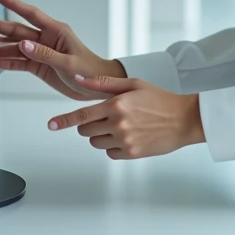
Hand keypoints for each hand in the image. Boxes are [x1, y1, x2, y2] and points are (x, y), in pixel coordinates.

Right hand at [0, 0, 126, 100]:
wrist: (96, 87)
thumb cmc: (89, 70)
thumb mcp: (68, 62)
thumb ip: (45, 54)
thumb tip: (24, 45)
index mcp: (56, 31)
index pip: (30, 13)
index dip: (13, 4)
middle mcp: (47, 39)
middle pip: (19, 30)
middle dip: (0, 26)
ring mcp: (42, 52)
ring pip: (18, 47)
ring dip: (3, 47)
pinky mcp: (40, 66)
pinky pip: (22, 62)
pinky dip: (10, 62)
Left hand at [47, 74, 204, 159]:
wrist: (184, 119)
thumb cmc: (160, 98)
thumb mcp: (133, 84)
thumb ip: (103, 84)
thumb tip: (78, 79)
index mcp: (116, 105)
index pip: (82, 114)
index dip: (64, 120)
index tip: (51, 125)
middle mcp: (118, 124)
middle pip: (86, 130)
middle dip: (90, 123)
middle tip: (105, 116)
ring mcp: (125, 141)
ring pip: (96, 142)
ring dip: (100, 134)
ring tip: (119, 125)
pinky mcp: (131, 154)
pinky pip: (109, 152)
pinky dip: (113, 146)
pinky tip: (128, 135)